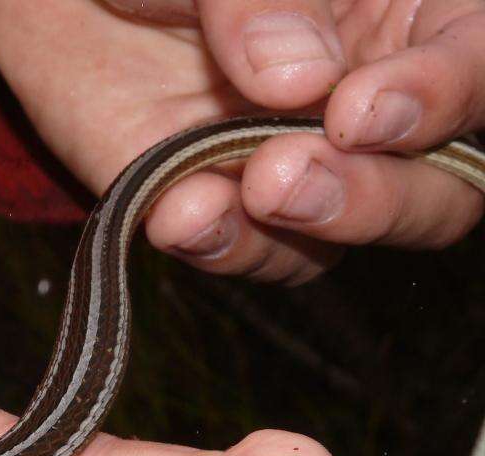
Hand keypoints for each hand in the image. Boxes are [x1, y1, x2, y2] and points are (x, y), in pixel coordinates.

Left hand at [0, 0, 484, 283]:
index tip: (360, 111)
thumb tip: (301, 80)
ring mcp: (296, 165)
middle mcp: (365, 103)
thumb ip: (263, 0)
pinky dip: (221, 244)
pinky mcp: (222, 208)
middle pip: (437, 186)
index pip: (475, 69)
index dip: (442, 98)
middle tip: (290, 172)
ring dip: (302, 229)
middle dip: (378, 195)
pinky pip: (248, 250)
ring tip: (245, 192)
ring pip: (344, 233)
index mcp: (405, 15)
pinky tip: (181, 215)